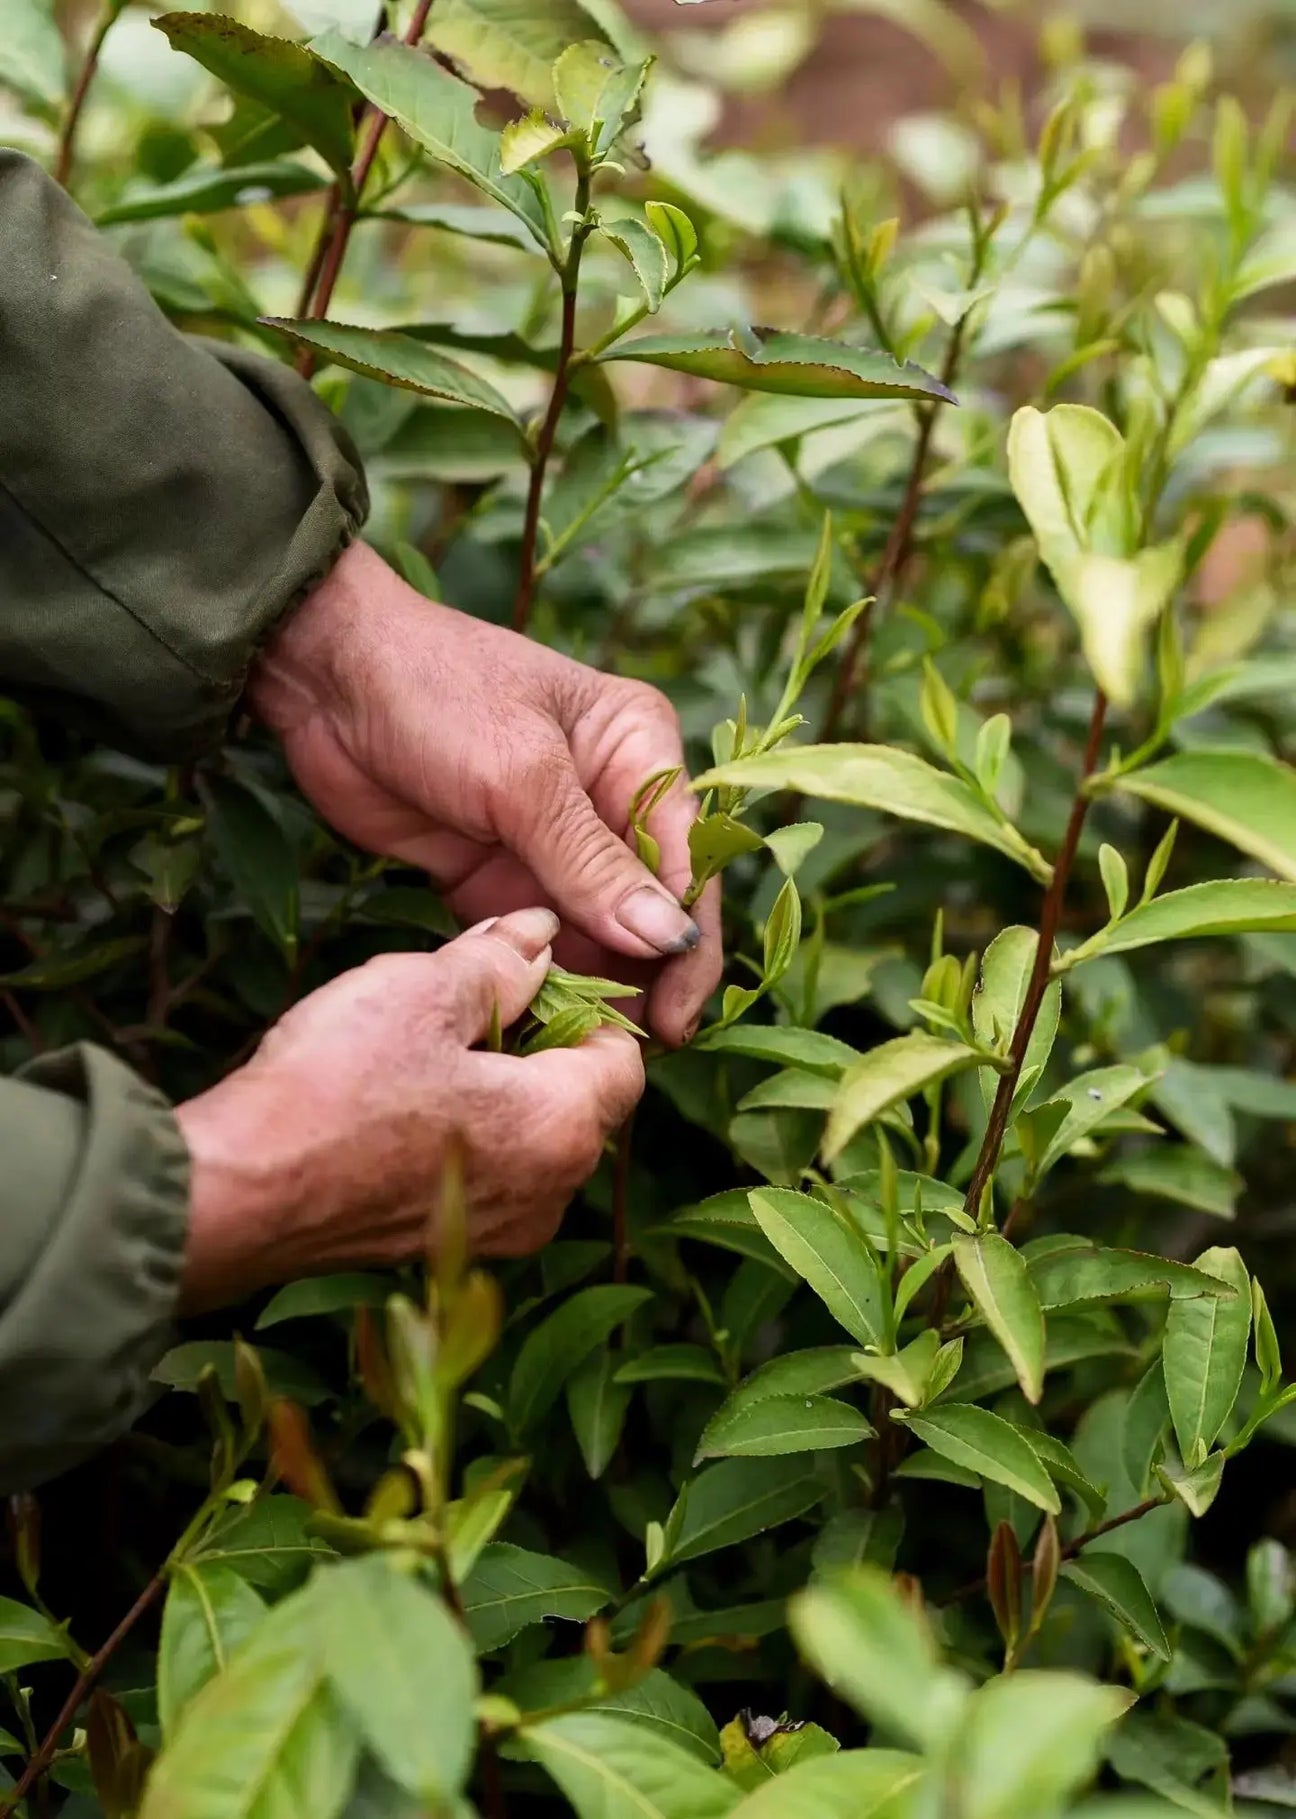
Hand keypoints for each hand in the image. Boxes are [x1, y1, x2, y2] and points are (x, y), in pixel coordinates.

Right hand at [174, 910, 642, 1309]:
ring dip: (498, 1088)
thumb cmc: (334, 1089)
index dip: (588, 1006)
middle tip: (470, 1001)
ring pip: (530, 1139)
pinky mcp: (445, 1247)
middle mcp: (548, 1195)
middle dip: (539, 1045)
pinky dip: (464, 1131)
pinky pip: (486, 1175)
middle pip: (580, 1101)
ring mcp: (498, 1232)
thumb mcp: (424, 991)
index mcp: (562, 1129)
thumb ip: (500, 961)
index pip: (624, 1059)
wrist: (238, 1192)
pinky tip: (401, 1098)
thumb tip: (543, 936)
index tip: (534, 976)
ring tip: (426, 1044)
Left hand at [248, 542, 720, 1045]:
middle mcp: (609, 800)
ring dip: (597, 989)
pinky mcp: (499, 879)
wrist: (321, 678)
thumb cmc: (433, 691)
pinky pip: (538, 944)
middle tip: (638, 1051)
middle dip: (648, 976)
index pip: (690, 859)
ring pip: (598, 936)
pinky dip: (541, 985)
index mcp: (640, 751)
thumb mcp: (520, 776)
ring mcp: (554, 845)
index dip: (687, 942)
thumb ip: (590, 864)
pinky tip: (541, 1031)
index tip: (673, 1014)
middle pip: (652, 907)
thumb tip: (668, 938)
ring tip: (589, 1054)